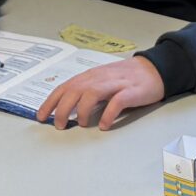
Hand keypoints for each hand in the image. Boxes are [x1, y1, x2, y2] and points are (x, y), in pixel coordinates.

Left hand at [35, 56, 163, 130]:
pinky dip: (108, 114)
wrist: (154, 69)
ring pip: (92, 93)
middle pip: (74, 90)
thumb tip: (66, 109)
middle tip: (59, 125)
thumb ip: (85, 93)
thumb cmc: (125, 78)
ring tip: (80, 124)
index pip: (65, 87)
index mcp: (90, 76)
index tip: (41, 116)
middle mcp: (99, 78)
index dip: (50, 102)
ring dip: (82, 110)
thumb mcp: (101, 82)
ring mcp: (116, 84)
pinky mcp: (131, 91)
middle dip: (62, 108)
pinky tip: (104, 125)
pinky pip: (117, 102)